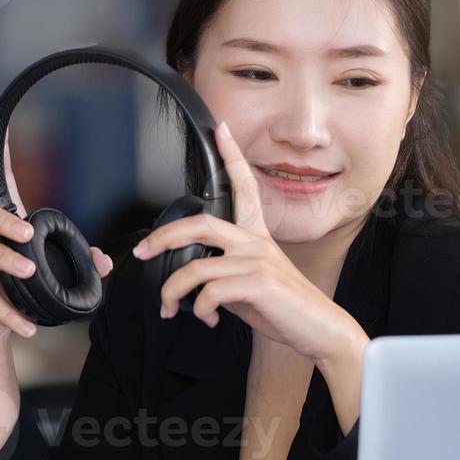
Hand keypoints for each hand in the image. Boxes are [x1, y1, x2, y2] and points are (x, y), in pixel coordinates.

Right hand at [0, 127, 114, 346]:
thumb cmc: (12, 291)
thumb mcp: (43, 276)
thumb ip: (74, 265)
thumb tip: (103, 261)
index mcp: (2, 229)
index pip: (2, 189)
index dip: (4, 162)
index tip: (9, 133)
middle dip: (4, 221)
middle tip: (27, 233)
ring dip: (7, 262)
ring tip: (28, 273)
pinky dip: (8, 312)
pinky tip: (27, 326)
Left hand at [132, 120, 365, 366]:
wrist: (318, 330)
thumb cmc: (284, 308)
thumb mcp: (250, 282)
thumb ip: (223, 273)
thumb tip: (193, 283)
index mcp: (256, 236)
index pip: (244, 186)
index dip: (232, 156)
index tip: (221, 130)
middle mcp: (256, 242)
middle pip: (200, 224)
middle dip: (163, 237)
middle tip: (141, 252)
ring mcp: (257, 261)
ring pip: (196, 268)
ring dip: (172, 292)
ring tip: (170, 308)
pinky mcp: (259, 284)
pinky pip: (210, 292)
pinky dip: (199, 310)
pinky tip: (208, 319)